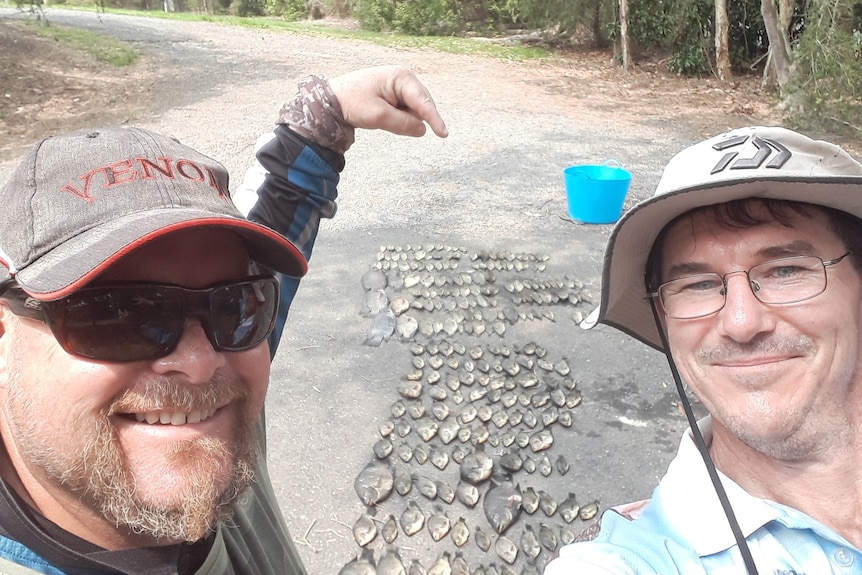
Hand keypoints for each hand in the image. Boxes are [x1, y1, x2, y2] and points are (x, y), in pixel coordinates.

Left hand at [329, 65, 447, 138]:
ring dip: (403, 119)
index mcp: (401, 77)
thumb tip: (423, 130)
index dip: (434, 119)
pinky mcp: (396, 95)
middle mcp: (405, 79)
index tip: (443, 134)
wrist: (334, 99)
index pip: (423, 102)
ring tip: (380, 115)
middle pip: (421, 106)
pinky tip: (383, 114)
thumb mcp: (378, 116)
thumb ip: (403, 124)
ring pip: (414, 111)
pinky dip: (399, 118)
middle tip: (385, 119)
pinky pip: (406, 112)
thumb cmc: (353, 102)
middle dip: (411, 118)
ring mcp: (401, 86)